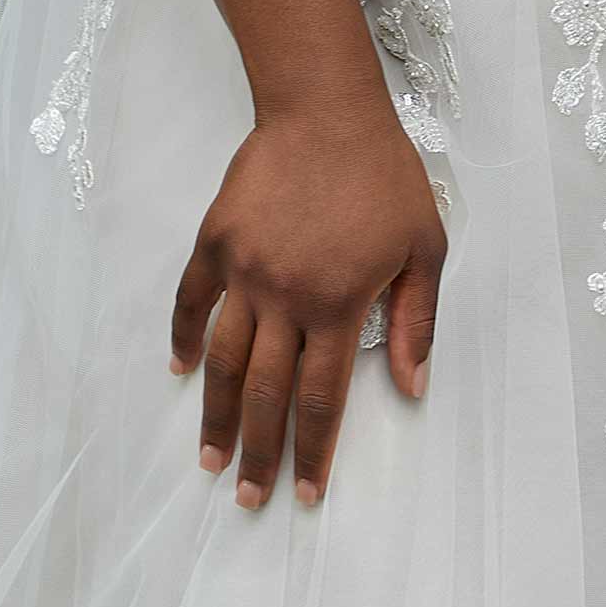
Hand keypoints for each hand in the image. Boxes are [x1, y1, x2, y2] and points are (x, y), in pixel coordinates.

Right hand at [169, 97, 447, 508]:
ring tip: (209, 459)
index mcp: (340, 303)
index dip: (312, 452)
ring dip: (213, 416)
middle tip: (249, 498)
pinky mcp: (216, 240)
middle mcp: (287, 296)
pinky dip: (182, 336)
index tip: (305, 494)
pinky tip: (180, 369)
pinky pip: (190, 300)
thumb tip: (413, 389)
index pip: (323, 399)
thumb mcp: (425, 244)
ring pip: (222, 360)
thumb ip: (418, 320)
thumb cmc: (384, 175)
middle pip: (265, 394)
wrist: (328, 109)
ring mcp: (245, 269)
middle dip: (258, 454)